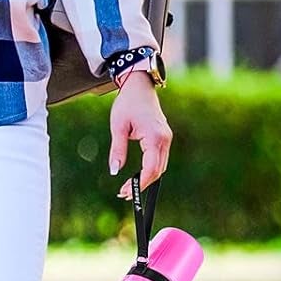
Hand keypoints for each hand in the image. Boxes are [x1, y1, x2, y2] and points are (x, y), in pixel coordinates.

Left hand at [108, 70, 171, 197]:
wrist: (139, 87)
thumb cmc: (127, 104)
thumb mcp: (118, 127)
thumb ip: (117, 150)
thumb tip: (114, 171)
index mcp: (155, 137)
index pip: (151, 168)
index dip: (138, 184)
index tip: (125, 192)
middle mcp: (164, 139)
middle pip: (158, 171)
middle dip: (142, 185)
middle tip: (124, 194)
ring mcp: (166, 139)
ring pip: (160, 167)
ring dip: (146, 179)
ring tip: (128, 188)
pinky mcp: (163, 138)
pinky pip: (159, 159)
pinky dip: (150, 170)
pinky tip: (137, 176)